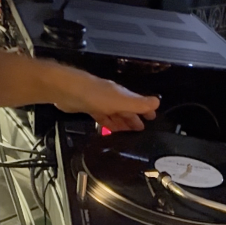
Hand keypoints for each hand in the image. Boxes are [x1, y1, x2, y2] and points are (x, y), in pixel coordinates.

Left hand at [43, 63, 159, 131]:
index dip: (146, 111)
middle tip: (141, 130)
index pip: (138, 103)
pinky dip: (108, 123)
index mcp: (122, 95)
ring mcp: (100, 102)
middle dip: (134, 119)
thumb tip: (157, 102)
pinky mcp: (89, 108)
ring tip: (128, 133)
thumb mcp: (121, 100)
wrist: (68, 91)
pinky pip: (102, 117)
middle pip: (126, 110)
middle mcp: (112, 97)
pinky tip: (109, 129)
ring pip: (115, 114)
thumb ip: (138, 103)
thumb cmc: (95, 95)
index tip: (153, 118)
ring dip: (122, 123)